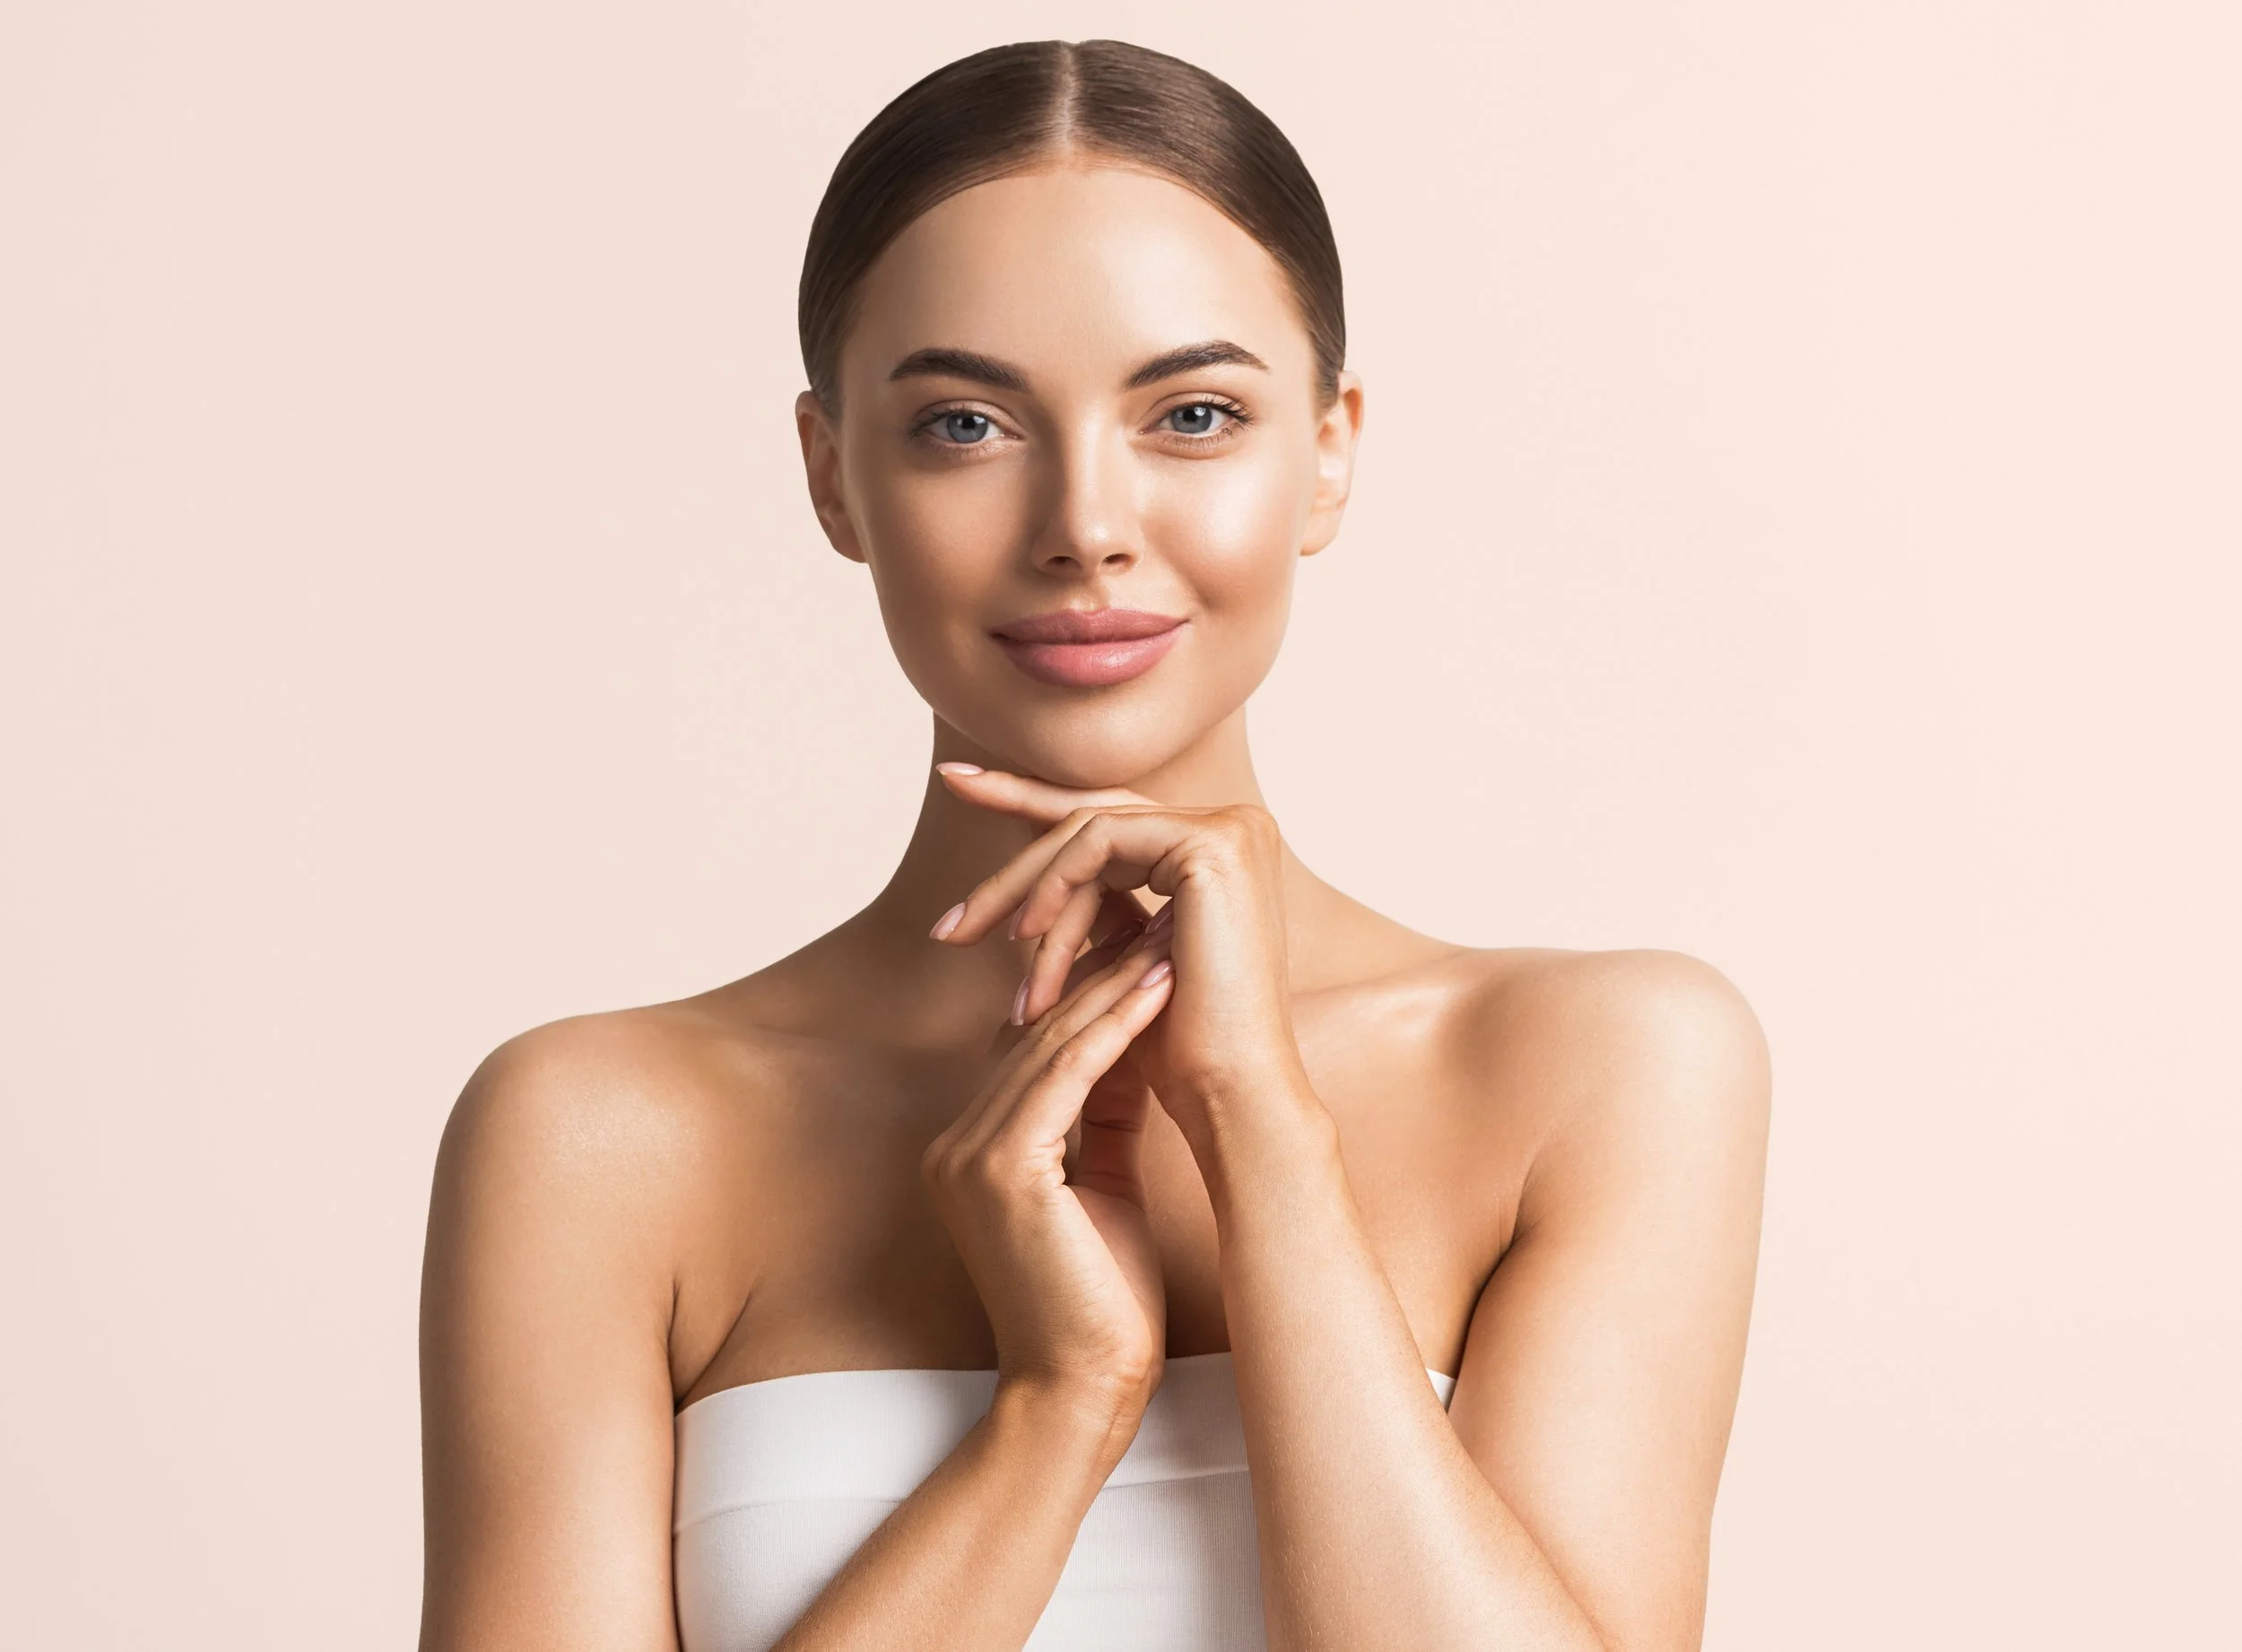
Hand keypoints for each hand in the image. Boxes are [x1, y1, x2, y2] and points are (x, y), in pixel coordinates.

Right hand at [920, 915, 1176, 1439]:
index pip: (1029, 1044)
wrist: (1082, 1393)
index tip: (1146, 937)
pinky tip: (1158, 986)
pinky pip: (1064, 1077)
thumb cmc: (1101, 1301)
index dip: (1088, 986)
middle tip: (1157, 909)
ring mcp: (969, 1155)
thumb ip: (1100, 1111)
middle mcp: (955, 1143)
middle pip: (1032, 1030)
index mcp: (969, 1148)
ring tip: (1168, 931)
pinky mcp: (1003, 1170)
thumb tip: (1133, 1035)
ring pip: (1047, 1042)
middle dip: (1099, 966)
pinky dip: (1115, 1027)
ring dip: (1113, 981)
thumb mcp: (1100, 1182)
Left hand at [928, 766, 1320, 1153]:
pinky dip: (1053, 886)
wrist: (1229, 1093)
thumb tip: (1024, 897)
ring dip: (1024, 887)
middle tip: (951, 801)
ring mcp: (1230, 829)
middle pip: (1097, 810)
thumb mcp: (1117, 964)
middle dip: (1012, 809)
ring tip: (971, 935)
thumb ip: (1088, 916)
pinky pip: (1101, 842)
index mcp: (1218, 849)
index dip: (1035, 797)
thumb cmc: (1178, 1051)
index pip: (1114, 814)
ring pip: (1089, 828)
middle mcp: (1234, 826)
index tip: (962, 781)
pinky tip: (1023, 934)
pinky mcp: (1212, 843)